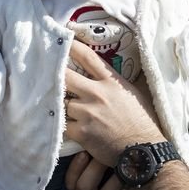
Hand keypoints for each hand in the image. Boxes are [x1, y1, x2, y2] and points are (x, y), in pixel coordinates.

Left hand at [64, 40, 163, 166]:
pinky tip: (66, 127)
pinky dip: (63, 126)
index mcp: (112, 81)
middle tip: (46, 74)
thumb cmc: (142, 121)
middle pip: (66, 76)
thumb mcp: (135, 92)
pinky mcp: (81, 132)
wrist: (142, 151)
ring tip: (63, 109)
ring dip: (62, 106)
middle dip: (55, 74)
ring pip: (62, 102)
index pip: (88, 57)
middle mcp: (97, 93)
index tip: (63, 38)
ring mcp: (88, 112)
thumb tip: (110, 70)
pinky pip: (62, 124)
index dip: (73, 46)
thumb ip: (118, 80)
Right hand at [66, 152, 129, 189]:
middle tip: (109, 152)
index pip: (70, 181)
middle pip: (83, 187)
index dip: (76, 166)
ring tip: (127, 165)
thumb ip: (93, 159)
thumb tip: (86, 139)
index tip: (85, 151)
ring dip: (116, 179)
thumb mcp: (101, 173)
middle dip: (96, 167)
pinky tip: (134, 183)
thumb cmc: (119, 180)